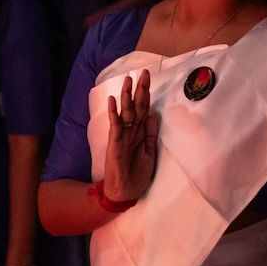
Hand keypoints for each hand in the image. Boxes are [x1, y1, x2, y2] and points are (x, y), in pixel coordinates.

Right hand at [103, 70, 159, 203]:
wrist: (125, 192)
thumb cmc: (137, 174)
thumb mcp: (150, 153)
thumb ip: (150, 134)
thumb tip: (154, 115)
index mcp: (139, 132)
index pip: (144, 109)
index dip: (146, 94)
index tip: (148, 78)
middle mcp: (130, 130)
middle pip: (135, 106)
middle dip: (139, 90)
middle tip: (144, 73)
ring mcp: (121, 135)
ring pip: (125, 112)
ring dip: (126, 96)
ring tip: (128, 81)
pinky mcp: (114, 142)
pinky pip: (114, 125)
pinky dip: (114, 113)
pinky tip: (112, 101)